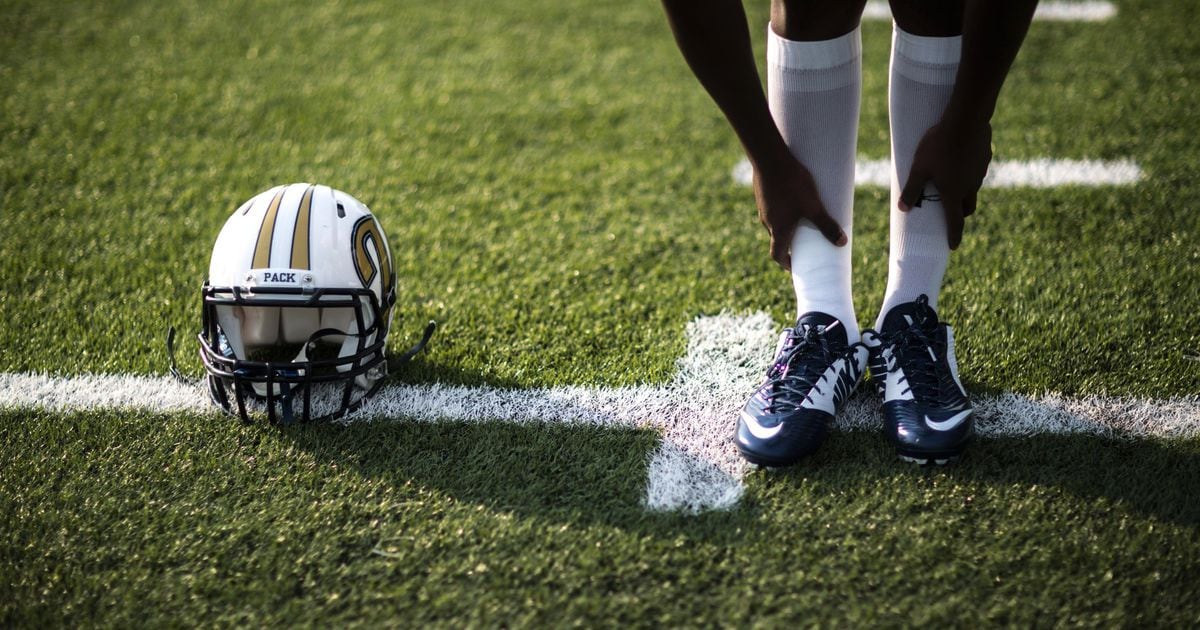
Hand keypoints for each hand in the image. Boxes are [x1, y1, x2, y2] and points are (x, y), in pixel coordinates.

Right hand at [752, 152, 846, 269]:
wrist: (769, 158)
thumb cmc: (792, 185)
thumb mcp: (814, 206)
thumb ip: (827, 225)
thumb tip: (842, 243)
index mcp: (778, 230)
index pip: (777, 255)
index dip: (787, 263)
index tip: (795, 265)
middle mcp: (767, 222)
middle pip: (777, 239)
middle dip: (790, 243)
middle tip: (804, 242)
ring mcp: (762, 207)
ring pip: (774, 222)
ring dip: (785, 224)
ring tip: (801, 217)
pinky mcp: (762, 193)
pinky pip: (771, 208)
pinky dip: (781, 210)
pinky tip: (792, 197)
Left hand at [898, 116, 992, 248]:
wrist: (966, 120)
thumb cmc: (938, 146)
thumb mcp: (919, 168)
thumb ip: (912, 189)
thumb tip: (902, 208)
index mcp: (954, 194)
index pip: (955, 222)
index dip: (954, 236)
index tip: (953, 246)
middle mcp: (970, 187)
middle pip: (967, 208)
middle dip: (959, 214)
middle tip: (950, 213)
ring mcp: (981, 172)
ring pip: (973, 189)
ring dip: (964, 192)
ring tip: (951, 183)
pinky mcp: (986, 157)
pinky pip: (977, 171)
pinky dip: (969, 173)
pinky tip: (960, 160)